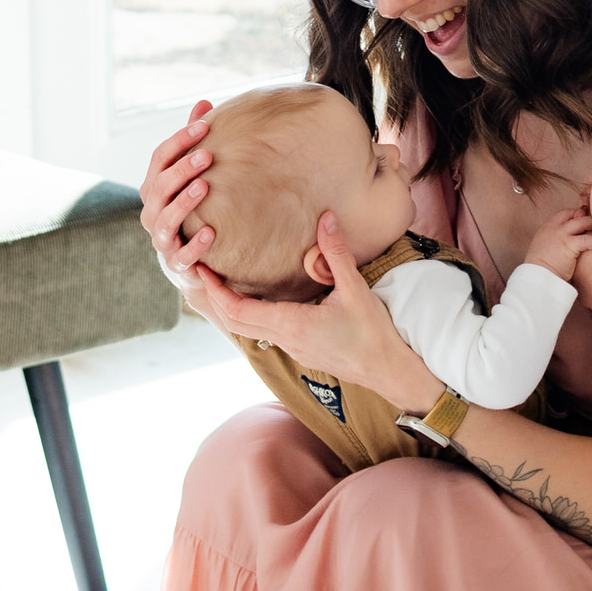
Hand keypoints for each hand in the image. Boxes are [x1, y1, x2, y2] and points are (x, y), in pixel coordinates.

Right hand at [140, 102, 217, 303]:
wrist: (189, 259)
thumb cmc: (189, 205)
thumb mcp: (189, 173)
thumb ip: (194, 142)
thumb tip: (204, 102)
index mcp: (153, 187)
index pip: (159, 158)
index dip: (179, 140)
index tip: (204, 125)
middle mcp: (151, 212)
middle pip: (160, 186)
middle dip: (181, 169)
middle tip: (207, 154)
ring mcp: (162, 239)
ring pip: (166, 220)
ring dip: (184, 202)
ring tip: (205, 186)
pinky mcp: (176, 263)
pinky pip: (182, 255)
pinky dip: (195, 245)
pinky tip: (212, 232)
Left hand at [195, 213, 437, 413]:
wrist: (389, 371)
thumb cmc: (374, 334)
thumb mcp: (355, 290)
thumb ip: (337, 254)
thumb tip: (325, 218)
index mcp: (291, 324)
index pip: (237, 310)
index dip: (215, 290)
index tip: (201, 268)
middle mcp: (285, 339)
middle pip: (234, 322)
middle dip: (213, 298)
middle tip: (201, 271)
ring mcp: (292, 348)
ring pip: (247, 330)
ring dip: (231, 307)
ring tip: (221, 282)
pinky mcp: (302, 350)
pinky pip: (264, 332)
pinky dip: (250, 315)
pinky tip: (255, 299)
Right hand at [523, 204, 591, 282]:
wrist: (537, 277)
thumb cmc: (541, 268)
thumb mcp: (542, 249)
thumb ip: (552, 242)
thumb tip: (564, 245)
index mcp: (547, 229)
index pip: (564, 214)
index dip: (576, 216)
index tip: (583, 222)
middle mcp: (554, 228)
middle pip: (574, 214)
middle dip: (586, 218)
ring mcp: (562, 235)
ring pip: (583, 222)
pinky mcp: (570, 244)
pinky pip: (589, 238)